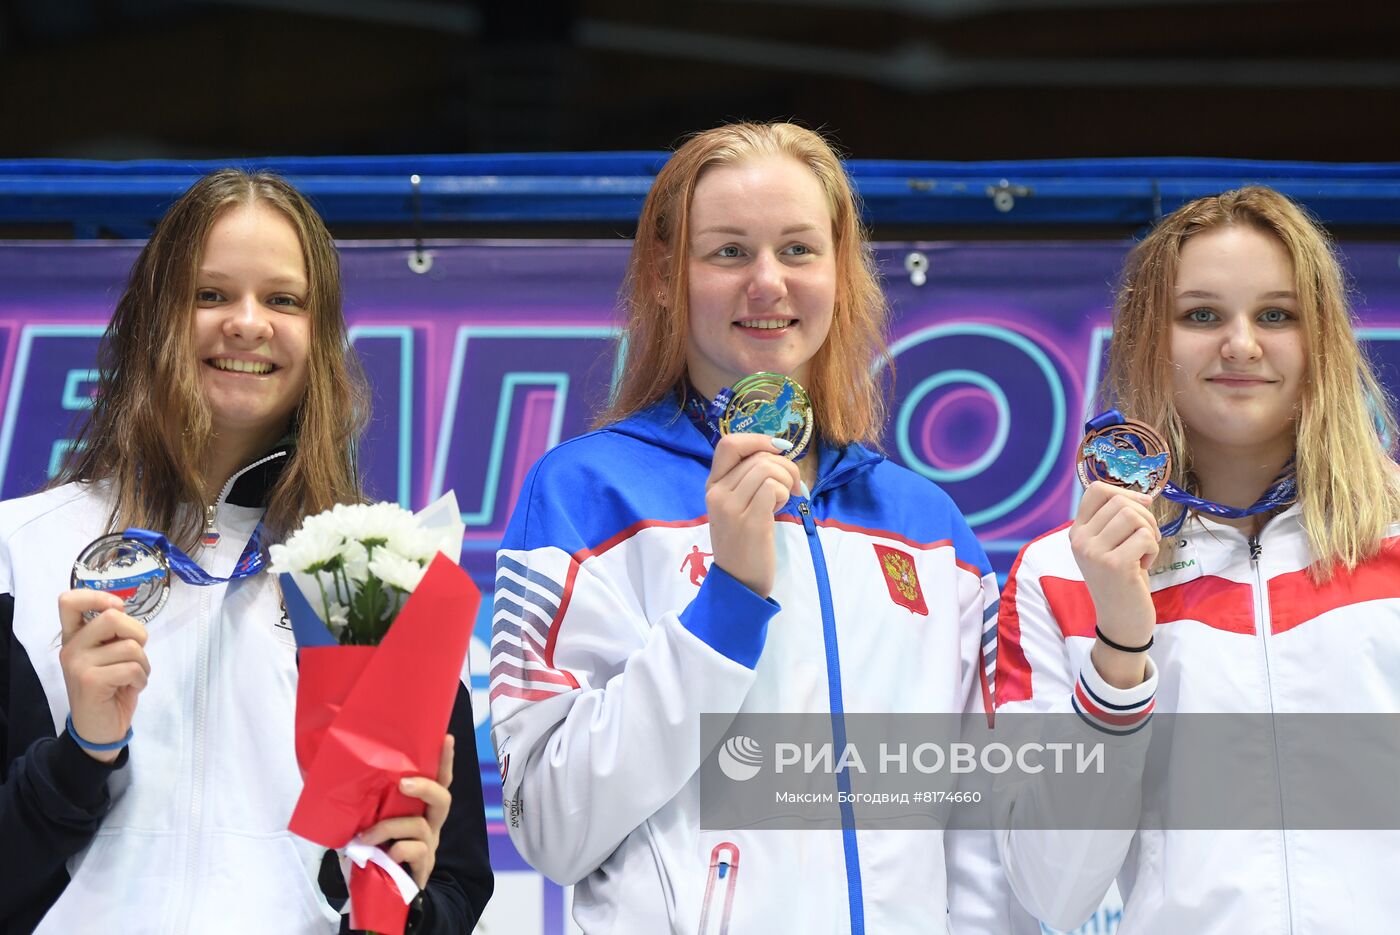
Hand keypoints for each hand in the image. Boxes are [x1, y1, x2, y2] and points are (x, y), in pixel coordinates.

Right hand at [57, 589, 150, 763]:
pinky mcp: (90, 680)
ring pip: (130, 646)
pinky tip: (130, 689)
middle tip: (136, 654)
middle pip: (112, 617)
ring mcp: (77, 663)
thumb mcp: (110, 656)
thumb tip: (120, 609)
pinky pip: (132, 667)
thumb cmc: (111, 689)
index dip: (98, 597)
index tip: (117, 609)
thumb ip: (112, 634)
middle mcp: (71, 647)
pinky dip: (141, 679)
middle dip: (138, 634)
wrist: (99, 730)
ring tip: (133, 677)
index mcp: (74, 637)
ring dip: (143, 663)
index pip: (69, 601)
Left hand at [360, 735, 454, 889]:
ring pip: (420, 826)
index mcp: (420, 810)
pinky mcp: (424, 867)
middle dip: (425, 787)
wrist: (380, 892)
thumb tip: (344, 781)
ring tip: (365, 838)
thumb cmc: (374, 851)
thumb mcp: (370, 823)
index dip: (444, 760)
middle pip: (443, 799)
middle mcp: (430, 824)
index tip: (445, 738)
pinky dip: (398, 850)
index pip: (438, 781)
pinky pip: (417, 851)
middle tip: (403, 783)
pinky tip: (385, 856)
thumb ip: (368, 807)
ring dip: (389, 827)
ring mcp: (429, 846)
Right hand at [705, 433, 801, 597]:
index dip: (759, 440)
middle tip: (791, 488)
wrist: (739, 583)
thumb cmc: (744, 543)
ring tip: (783, 500)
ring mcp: (730, 508)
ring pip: (767, 469)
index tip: (779, 450)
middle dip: (785, 466)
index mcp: (712, 485)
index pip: (729, 444)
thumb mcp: (737, 506)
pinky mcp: (749, 522)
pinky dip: (784, 494)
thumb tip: (778, 451)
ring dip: (787, 480)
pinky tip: (780, 508)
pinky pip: (772, 488)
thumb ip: (748, 480)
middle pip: (758, 457)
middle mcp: (716, 493)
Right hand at [1068, 482, 1159, 687]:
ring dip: (1149, 531)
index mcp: (1077, 532)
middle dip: (1145, 516)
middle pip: (1120, 501)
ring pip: (1132, 515)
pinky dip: (1152, 548)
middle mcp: (1080, 540)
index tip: (1141, 508)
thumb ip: (1115, 522)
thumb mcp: (1109, 547)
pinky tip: (1144, 565)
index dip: (1124, 493)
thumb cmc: (1121, 581)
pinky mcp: (1114, 564)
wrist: (1120, 621)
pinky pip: (1144, 536)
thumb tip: (1144, 497)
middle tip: (1147, 539)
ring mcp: (1094, 552)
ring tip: (1145, 551)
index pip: (1096, 490)